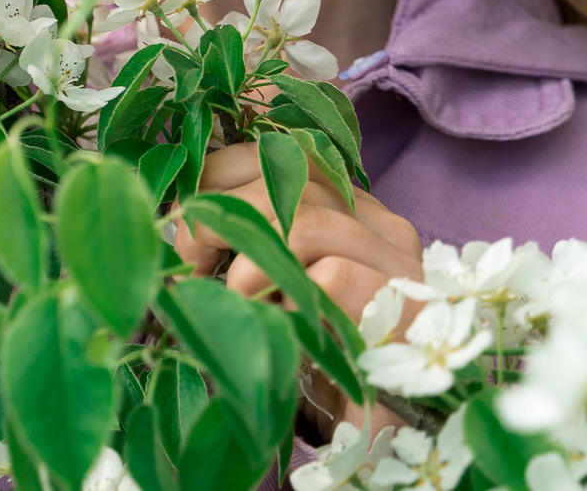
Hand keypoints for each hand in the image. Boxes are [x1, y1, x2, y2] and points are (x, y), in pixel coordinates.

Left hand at [171, 141, 422, 441]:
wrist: (383, 433)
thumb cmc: (320, 360)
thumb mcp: (279, 288)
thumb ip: (252, 243)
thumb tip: (181, 217)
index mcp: (352, 207)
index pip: (280, 152)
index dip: (218, 176)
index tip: (182, 222)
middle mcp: (382, 225)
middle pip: (286, 177)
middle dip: (221, 216)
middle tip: (188, 267)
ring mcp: (400, 265)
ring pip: (304, 221)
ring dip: (245, 264)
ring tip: (230, 302)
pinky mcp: (404, 307)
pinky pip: (330, 275)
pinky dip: (285, 300)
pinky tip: (275, 328)